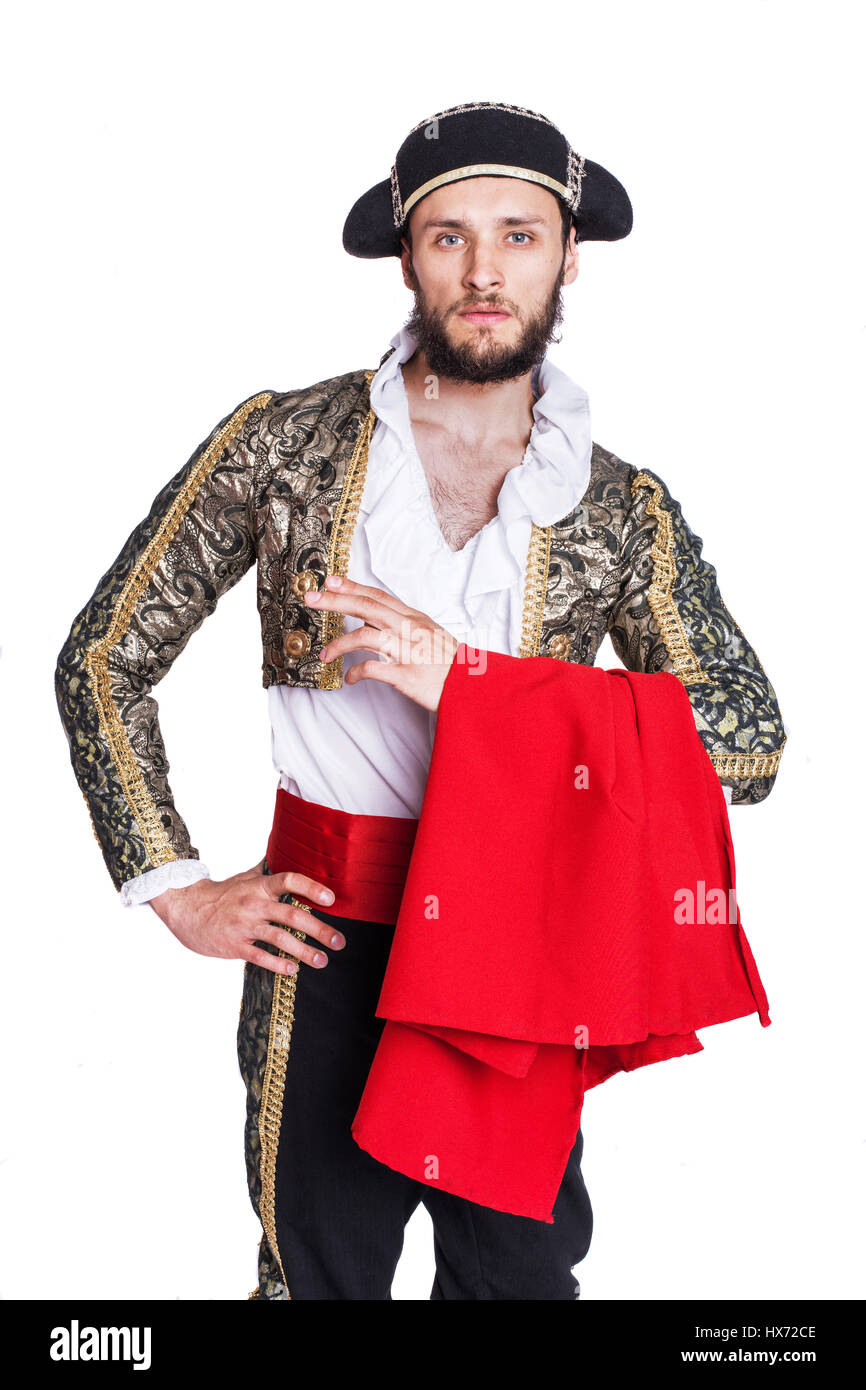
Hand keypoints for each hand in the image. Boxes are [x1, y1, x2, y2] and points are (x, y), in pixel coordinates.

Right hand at [148, 856, 344, 975]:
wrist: (186, 909)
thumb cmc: (222, 894)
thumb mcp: (245, 877)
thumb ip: (268, 870)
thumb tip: (287, 850)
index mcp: (259, 886)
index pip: (289, 880)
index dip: (311, 888)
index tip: (331, 899)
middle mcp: (254, 904)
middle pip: (292, 915)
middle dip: (320, 930)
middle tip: (339, 941)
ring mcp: (244, 925)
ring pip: (279, 938)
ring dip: (304, 951)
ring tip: (322, 961)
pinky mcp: (234, 945)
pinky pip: (260, 956)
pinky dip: (278, 964)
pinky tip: (293, 970)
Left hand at [307, 574, 460, 711]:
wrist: (473, 688)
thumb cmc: (451, 664)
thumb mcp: (430, 636)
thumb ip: (405, 627)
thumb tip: (375, 624)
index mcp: (414, 618)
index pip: (378, 596)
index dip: (353, 587)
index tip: (330, 581)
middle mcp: (410, 630)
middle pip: (366, 608)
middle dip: (335, 601)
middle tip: (311, 598)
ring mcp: (408, 651)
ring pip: (365, 637)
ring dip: (339, 645)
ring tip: (325, 655)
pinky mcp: (406, 675)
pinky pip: (372, 669)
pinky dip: (355, 673)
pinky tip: (349, 679)